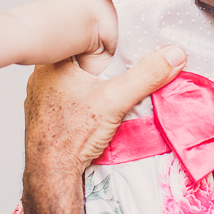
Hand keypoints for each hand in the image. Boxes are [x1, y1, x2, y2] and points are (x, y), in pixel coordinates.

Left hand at [23, 47, 186, 186]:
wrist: (50, 175)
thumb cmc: (72, 136)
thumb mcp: (116, 101)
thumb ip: (146, 76)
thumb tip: (174, 56)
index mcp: (52, 62)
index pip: (81, 38)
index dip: (103, 41)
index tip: (120, 47)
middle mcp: (40, 76)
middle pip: (79, 59)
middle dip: (100, 64)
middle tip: (118, 68)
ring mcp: (39, 96)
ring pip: (72, 78)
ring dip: (90, 83)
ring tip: (106, 90)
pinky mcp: (43, 114)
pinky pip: (66, 96)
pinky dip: (81, 99)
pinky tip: (92, 109)